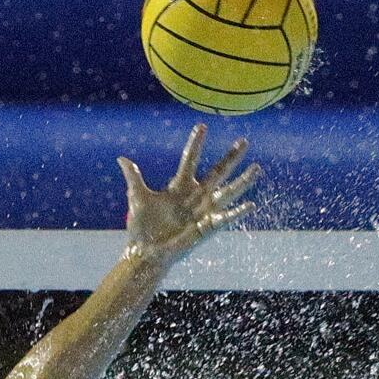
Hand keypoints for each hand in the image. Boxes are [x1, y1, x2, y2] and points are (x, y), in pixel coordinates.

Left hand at [119, 124, 259, 262]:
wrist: (146, 252)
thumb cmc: (143, 227)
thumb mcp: (138, 199)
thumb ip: (134, 178)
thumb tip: (122, 159)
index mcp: (179, 186)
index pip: (190, 160)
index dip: (195, 144)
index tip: (202, 126)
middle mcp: (196, 196)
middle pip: (217, 172)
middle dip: (230, 157)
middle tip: (244, 141)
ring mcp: (204, 211)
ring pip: (228, 192)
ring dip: (242, 181)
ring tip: (257, 168)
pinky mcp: (207, 227)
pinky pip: (225, 218)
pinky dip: (237, 213)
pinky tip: (250, 205)